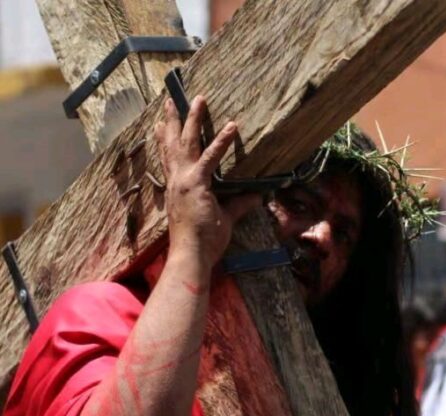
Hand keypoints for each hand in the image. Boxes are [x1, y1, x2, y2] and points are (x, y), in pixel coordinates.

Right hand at [154, 96, 258, 271]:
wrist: (191, 254)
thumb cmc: (203, 241)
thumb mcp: (223, 217)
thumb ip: (239, 204)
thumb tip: (258, 196)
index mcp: (177, 187)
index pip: (168, 159)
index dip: (163, 140)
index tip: (157, 124)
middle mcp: (176, 180)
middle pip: (172, 144)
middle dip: (173, 121)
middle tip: (171, 100)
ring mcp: (184, 180)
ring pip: (187, 142)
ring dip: (193, 119)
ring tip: (199, 99)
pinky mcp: (196, 184)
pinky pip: (211, 157)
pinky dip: (222, 141)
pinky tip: (232, 126)